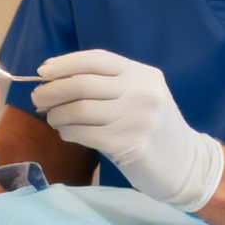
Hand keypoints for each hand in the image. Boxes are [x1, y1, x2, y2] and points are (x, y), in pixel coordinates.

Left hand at [28, 49, 223, 212]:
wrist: (186, 165)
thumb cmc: (154, 128)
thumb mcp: (141, 95)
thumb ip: (109, 85)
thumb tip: (56, 80)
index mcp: (142, 74)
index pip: (96, 59)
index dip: (64, 63)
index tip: (43, 71)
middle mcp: (141, 91)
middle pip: (82, 83)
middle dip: (52, 90)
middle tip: (38, 99)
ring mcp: (136, 118)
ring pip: (79, 109)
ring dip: (57, 114)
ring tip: (53, 118)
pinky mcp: (129, 144)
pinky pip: (84, 133)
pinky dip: (68, 132)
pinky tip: (67, 133)